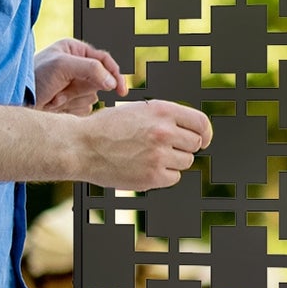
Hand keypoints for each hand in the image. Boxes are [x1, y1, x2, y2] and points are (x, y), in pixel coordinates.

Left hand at [35, 38, 125, 115]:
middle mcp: (76, 67)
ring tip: (56, 96)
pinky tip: (56, 104)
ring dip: (76, 98)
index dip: (114, 74)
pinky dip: (73, 108)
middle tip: (71, 91)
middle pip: (101, 79)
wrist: (18, 103)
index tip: (120, 89)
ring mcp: (74, 85)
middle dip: (87, 87)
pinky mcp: (72, 102)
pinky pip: (85, 108)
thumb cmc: (33, 78)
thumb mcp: (62, 66)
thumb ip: (91, 69)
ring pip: (93, 95)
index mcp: (74, 51)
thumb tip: (111, 81)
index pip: (104, 59)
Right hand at [76, 99, 213, 190]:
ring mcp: (159, 155)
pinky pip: (174, 178)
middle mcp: (163, 131)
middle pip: (195, 144)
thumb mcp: (138, 109)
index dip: (205, 132)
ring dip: (173, 161)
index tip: (204, 139)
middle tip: (165, 148)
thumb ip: (165, 117)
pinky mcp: (153, 176)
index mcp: (162, 110)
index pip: (201, 122)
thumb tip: (192, 130)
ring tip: (149, 156)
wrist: (81, 146)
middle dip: (183, 147)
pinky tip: (146, 168)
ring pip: (186, 162)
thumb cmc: (106, 128)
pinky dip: (164, 175)